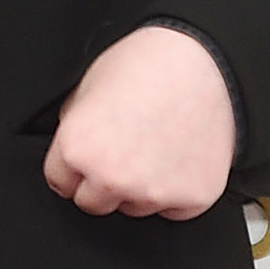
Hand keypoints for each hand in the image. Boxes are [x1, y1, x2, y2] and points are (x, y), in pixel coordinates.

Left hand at [43, 28, 235, 218]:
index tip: (91, 156)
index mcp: (77, 149)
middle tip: (127, 148)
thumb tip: (70, 152)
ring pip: (134, 207)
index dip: (74, 167)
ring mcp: (153, 193)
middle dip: (104, 182)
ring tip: (158, 144)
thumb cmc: (151, 63)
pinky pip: (173, 209)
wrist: (209, 60)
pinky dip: (176, 189)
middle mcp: (111, 178)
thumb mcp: (89, 85)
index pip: (60, 183)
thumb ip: (72, 128)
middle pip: (93, 203)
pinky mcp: (190, 199)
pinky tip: (180, 155)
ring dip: (141, 187)